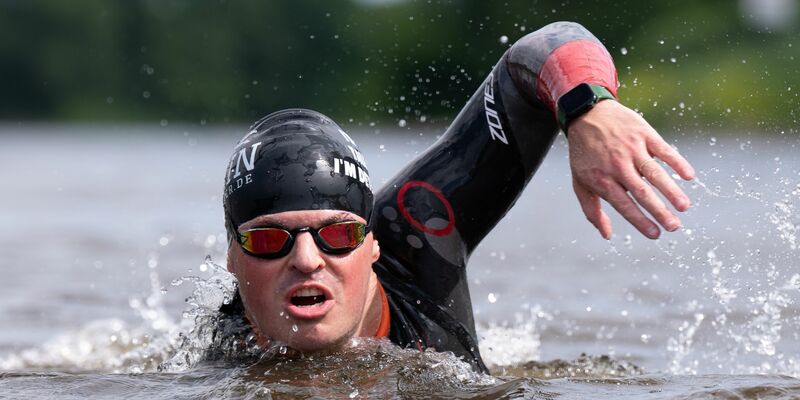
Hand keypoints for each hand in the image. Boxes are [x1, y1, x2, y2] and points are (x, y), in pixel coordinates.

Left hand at [566, 100, 694, 239]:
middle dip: (659, 211)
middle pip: (641, 192)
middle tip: (674, 227)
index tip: (656, 235)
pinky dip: (677, 162)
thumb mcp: (580, 182)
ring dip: (671, 190)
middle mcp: (617, 165)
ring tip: (684, 207)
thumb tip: (607, 235)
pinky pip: (663, 150)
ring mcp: (632, 148)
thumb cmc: (584, 154)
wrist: (586, 114)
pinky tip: (689, 176)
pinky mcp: (644, 134)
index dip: (640, 221)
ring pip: (654, 173)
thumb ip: (592, 210)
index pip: (624, 205)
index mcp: (602, 180)